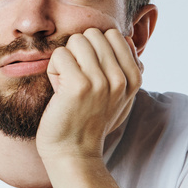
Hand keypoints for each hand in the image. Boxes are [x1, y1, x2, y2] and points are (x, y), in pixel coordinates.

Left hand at [35, 28, 142, 162]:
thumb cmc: (90, 122)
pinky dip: (54, 69)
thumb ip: (127, 68)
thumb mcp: (120, 96)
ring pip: (77, 40)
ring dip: (66, 60)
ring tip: (68, 84)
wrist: (74, 153)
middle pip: (93, 34)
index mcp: (134, 78)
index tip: (91, 74)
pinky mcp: (79, 86)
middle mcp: (121, 79)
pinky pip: (60, 54)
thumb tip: (127, 37)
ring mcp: (101, 81)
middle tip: (76, 79)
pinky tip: (58, 91)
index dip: (94, 49)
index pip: (113, 34)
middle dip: (79, 52)